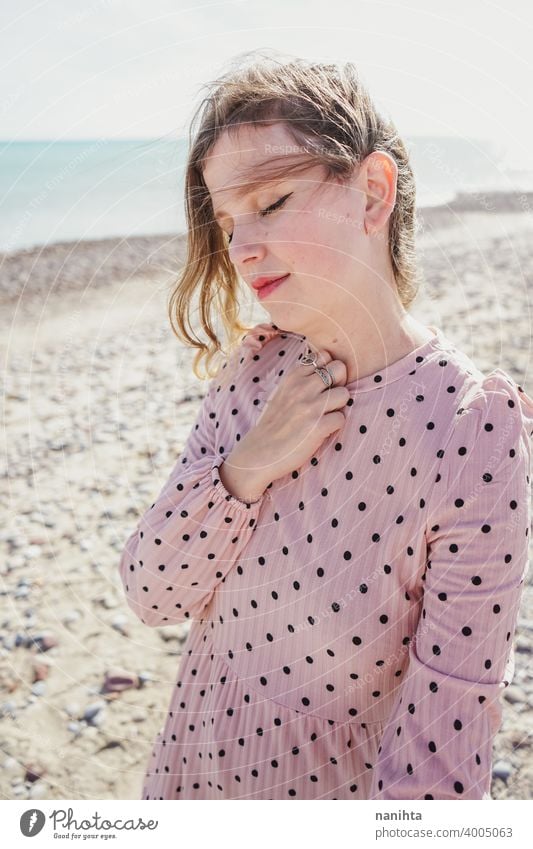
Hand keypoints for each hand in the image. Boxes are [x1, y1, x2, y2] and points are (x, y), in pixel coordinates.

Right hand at [228, 349, 349, 488]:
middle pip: (340, 369)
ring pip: (345, 394)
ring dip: (339, 406)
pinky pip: (342, 418)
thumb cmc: (275, 423)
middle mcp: (302, 387)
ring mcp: (311, 406)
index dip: (328, 369)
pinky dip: (335, 426)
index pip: (324, 355)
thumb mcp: (283, 392)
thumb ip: (302, 379)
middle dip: (339, 383)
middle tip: (329, 399)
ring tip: (325, 416)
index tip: (322, 384)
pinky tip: (321, 431)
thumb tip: (328, 368)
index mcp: (293, 376)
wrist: (259, 452)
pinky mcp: (318, 426)